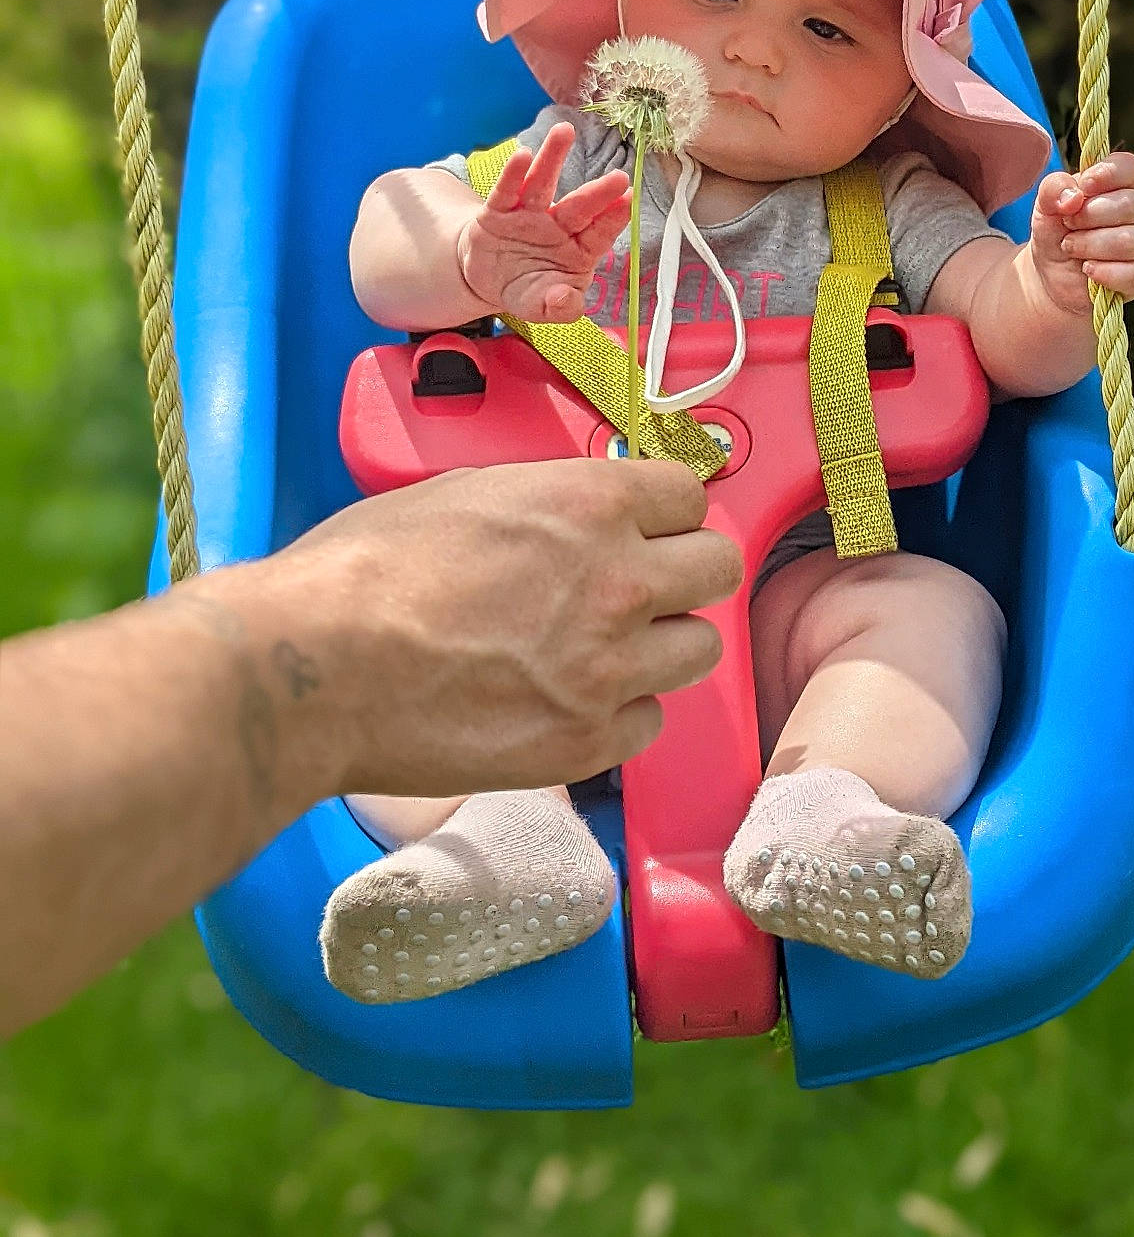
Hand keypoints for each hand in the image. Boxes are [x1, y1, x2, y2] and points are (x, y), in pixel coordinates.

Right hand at [258, 460, 742, 795]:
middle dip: (681, 576)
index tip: (645, 530)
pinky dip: (617, 714)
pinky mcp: (586, 742)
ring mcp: (609, 667)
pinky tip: (566, 703)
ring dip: (657, 647)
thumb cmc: (363, 571)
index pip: (691, 498)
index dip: (665, 515)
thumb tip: (575, 517)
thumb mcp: (461, 494)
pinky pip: (648, 724)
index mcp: (588, 503)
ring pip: (697, 650)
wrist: (314, 668)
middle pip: (717, 570)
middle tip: (636, 590)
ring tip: (598, 652)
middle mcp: (619, 581)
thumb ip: (544, 504)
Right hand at [457, 123, 631, 321]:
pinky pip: (506, 191)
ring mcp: (528, 216)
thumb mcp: (543, 308)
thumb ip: (559, 308)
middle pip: (579, 207)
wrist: (486, 279)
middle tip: (618, 177)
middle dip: (598, 193)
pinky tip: (522, 155)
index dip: (613, 218)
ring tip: (564, 132)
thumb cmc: (529, 289)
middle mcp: (557, 227)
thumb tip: (565, 301)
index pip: (599, 234)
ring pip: (543, 184)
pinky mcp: (498, 212)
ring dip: (553, 158)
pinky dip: (513, 175)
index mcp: (578, 251)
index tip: (629, 200)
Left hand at [1030, 154, 1133, 317]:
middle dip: (1090, 215)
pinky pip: (1132, 273)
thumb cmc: (1056, 233)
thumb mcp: (1045, 207)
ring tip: (1070, 247)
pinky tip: (1087, 269)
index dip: (1108, 173)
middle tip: (1068, 224)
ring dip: (1090, 244)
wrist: (1051, 276)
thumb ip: (1053, 189)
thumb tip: (1073, 196)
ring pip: (1128, 241)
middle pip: (1130, 204)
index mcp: (1119, 186)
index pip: (1129, 167)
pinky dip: (1103, 272)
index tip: (1084, 186)